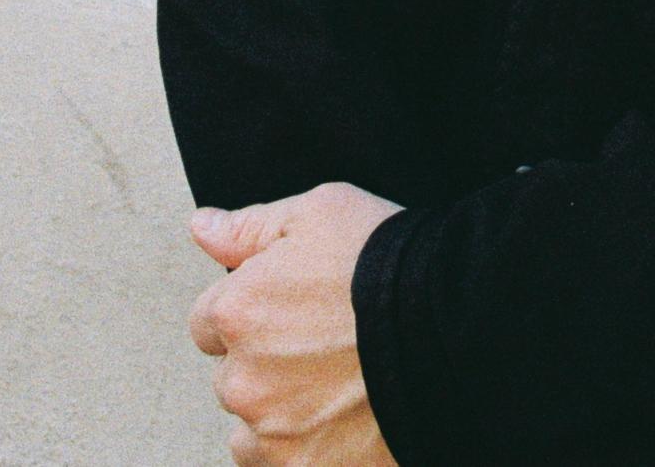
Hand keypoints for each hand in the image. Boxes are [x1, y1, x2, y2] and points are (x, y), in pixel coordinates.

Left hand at [187, 180, 404, 464]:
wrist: (452, 326)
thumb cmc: (388, 264)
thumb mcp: (320, 213)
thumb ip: (250, 228)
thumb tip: (203, 228)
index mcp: (236, 312)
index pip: (207, 322)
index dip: (251, 310)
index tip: (291, 308)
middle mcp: (242, 380)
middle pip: (233, 376)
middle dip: (265, 362)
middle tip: (323, 342)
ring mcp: (272, 434)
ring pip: (253, 429)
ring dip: (280, 411)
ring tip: (336, 383)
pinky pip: (280, 464)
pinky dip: (305, 447)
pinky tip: (342, 417)